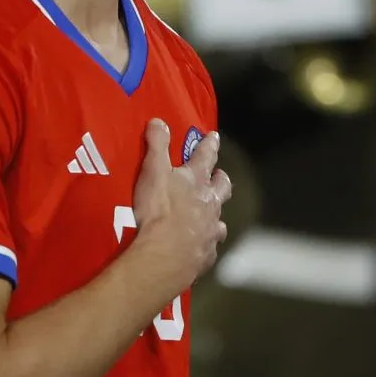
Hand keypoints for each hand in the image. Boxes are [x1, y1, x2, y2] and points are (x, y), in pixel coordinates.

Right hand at [126, 119, 230, 296]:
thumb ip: (157, 145)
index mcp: (197, 181)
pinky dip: (206, 243)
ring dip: (216, 214)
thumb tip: (159, 121)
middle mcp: (210, 204)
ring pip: (219, 219)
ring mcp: (211, 231)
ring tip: (212, 215)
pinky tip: (201, 246)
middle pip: (222, 188)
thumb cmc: (158, 210)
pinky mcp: (206, 254)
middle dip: (221, 179)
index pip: (206, 156)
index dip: (209, 145)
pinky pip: (210, 247)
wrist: (165, 255)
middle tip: (220, 176)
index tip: (214, 136)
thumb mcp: (153, 172)